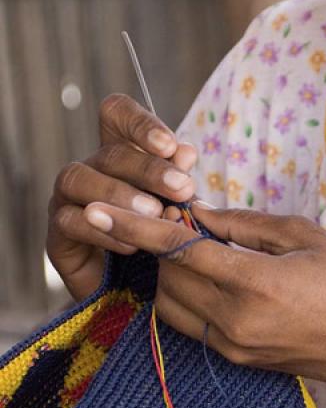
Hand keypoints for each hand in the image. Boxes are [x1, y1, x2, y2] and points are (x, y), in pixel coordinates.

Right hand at [47, 94, 197, 300]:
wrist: (143, 292)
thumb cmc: (163, 240)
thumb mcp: (177, 208)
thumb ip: (179, 179)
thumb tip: (185, 152)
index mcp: (122, 155)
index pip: (116, 115)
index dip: (139, 123)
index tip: (170, 146)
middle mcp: (92, 170)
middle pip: (109, 152)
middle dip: (149, 168)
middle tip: (182, 187)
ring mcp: (68, 200)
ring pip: (79, 178)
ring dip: (121, 194)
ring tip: (156, 212)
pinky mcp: (58, 235)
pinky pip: (71, 222)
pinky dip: (104, 230)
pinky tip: (133, 243)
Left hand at [82, 202, 325, 389]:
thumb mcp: (305, 238)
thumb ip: (245, 224)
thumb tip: (198, 212)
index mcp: (256, 284)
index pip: (178, 250)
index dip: (136, 227)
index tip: (100, 209)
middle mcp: (235, 321)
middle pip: (168, 276)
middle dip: (162, 243)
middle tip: (180, 216)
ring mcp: (234, 346)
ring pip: (172, 304)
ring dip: (172, 272)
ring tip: (197, 246)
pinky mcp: (237, 359)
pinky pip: (192, 323)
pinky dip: (188, 295)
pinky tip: (210, 275)